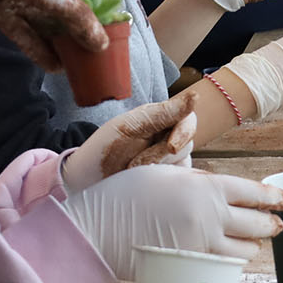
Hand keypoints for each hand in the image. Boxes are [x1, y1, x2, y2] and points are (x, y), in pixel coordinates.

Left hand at [0, 0, 104, 71]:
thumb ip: (77, 17)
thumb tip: (103, 43)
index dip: (97, 3)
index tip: (107, 28)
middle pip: (64, 4)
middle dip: (78, 28)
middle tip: (92, 54)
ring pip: (43, 21)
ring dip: (58, 42)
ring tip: (75, 66)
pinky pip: (22, 31)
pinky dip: (37, 48)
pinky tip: (52, 67)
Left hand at [60, 96, 197, 195]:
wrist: (87, 181)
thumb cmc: (104, 150)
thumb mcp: (130, 126)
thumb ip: (163, 113)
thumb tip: (195, 97)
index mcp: (161, 119)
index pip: (188, 120)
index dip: (183, 132)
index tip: (171, 147)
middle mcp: (169, 138)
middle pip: (186, 144)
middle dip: (160, 155)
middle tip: (134, 164)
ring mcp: (170, 162)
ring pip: (183, 164)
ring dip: (158, 170)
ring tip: (132, 173)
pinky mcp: (168, 182)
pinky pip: (180, 182)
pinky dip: (164, 185)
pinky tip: (147, 185)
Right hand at [60, 166, 282, 276]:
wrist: (99, 226)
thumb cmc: (127, 193)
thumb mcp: (166, 173)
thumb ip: (199, 181)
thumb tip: (221, 190)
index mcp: (207, 187)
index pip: (254, 193)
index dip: (275, 199)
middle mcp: (210, 216)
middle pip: (257, 224)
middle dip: (270, 225)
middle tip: (275, 225)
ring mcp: (202, 244)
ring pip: (244, 251)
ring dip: (251, 247)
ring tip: (250, 244)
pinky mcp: (191, 267)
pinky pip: (223, 268)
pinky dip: (230, 264)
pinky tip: (228, 260)